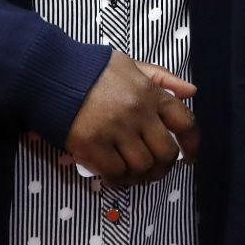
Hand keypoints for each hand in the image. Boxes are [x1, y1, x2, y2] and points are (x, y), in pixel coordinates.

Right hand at [64, 50, 197, 188]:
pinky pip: (116, 173)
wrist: (52, 75)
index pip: (184, 121)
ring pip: (142, 166)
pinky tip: (116, 175)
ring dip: (142, 176)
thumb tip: (192, 92)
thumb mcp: (130, 64)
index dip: (192, 144)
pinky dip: (119, 179)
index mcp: (149, 92)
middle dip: (164, 166)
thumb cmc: (93, 70)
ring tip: (135, 174)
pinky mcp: (92, 145)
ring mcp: (115, 130)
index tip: (189, 157)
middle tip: (156, 170)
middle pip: (166, 152)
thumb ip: (162, 77)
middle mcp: (137, 112)